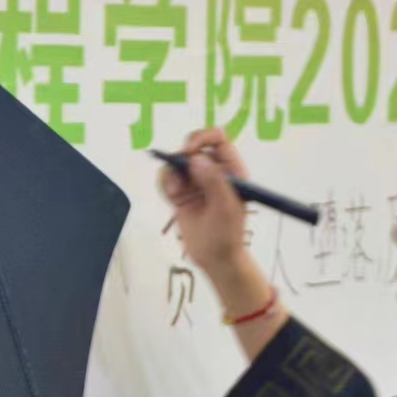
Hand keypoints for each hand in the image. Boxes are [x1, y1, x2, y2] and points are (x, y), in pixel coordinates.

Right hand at [158, 128, 250, 275]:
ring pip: (176, 161)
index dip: (203, 138)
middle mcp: (213, 171)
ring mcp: (196, 182)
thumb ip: (214, 181)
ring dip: (171, 173)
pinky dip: (165, 183)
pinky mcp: (181, 193)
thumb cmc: (227, 235)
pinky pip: (167, 177)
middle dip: (182, 154)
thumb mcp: (226, 208)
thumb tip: (197, 160)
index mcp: (231, 170)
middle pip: (193, 145)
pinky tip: (173, 198)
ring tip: (176, 193)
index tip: (190, 151)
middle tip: (176, 167)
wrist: (215, 258)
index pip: (218, 139)